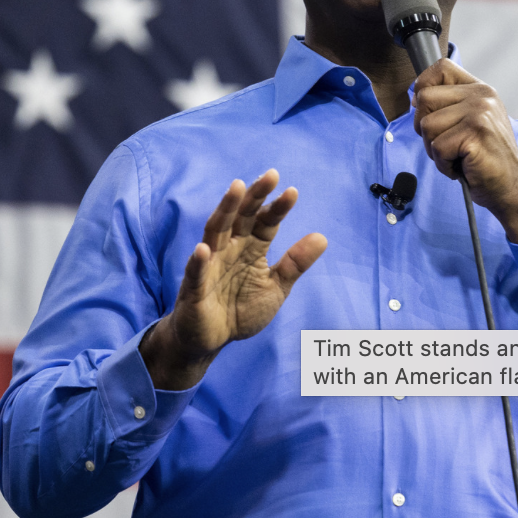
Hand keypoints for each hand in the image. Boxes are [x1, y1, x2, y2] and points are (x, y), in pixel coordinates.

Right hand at [140, 170, 326, 388]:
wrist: (210, 341)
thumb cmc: (240, 310)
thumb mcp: (276, 287)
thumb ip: (295, 264)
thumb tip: (322, 237)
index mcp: (251, 249)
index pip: (266, 222)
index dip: (278, 208)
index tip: (292, 192)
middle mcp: (230, 249)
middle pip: (242, 217)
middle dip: (255, 196)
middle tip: (270, 175)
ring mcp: (210, 265)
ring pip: (216, 231)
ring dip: (226, 210)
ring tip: (236, 188)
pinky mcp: (194, 288)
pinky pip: (196, 272)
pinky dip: (199, 260)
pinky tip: (204, 249)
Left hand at [412, 59, 517, 246]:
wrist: (511, 187)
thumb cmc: (486, 159)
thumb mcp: (471, 122)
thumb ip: (448, 106)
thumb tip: (414, 98)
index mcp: (480, 89)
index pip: (441, 67)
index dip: (423, 86)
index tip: (428, 110)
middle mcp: (482, 96)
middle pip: (424, 99)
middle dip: (426, 128)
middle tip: (448, 145)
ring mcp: (479, 114)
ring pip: (427, 126)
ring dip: (435, 150)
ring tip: (458, 157)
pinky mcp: (474, 135)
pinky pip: (437, 147)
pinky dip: (444, 164)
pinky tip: (462, 167)